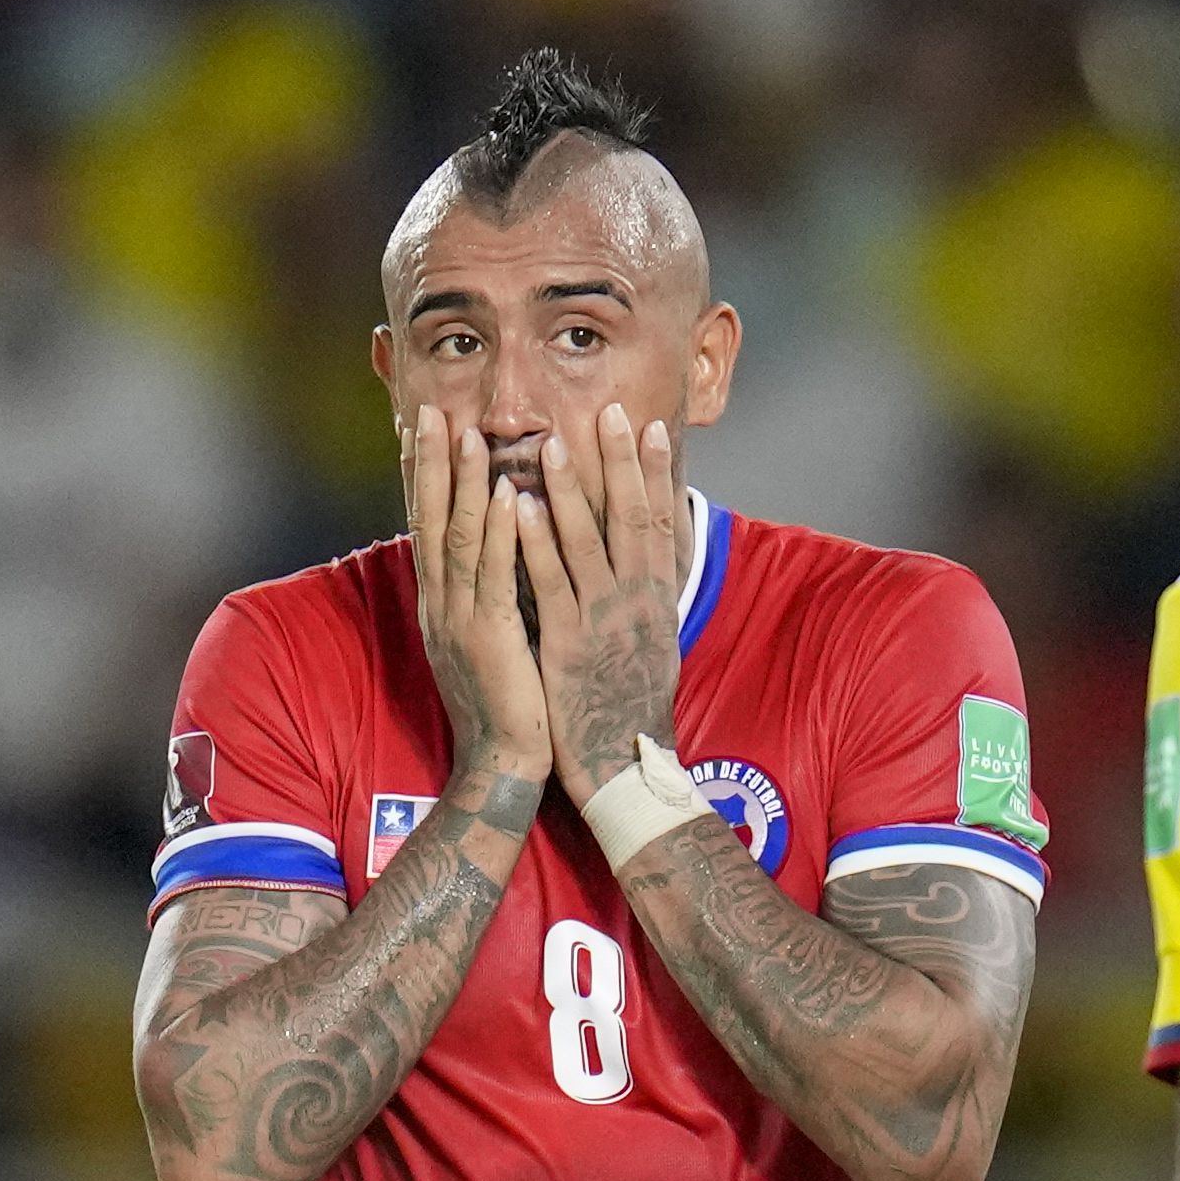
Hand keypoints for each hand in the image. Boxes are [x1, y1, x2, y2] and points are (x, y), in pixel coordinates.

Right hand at [404, 406, 548, 782]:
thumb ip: (480, 594)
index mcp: (440, 604)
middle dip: (431, 463)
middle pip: (431, 520)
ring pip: (460, 537)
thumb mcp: (484, 639)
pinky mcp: (493, 638)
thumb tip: (485, 553)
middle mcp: (442, 605)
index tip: (423, 429)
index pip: (427, 526)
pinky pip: (496, 575)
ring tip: (467, 432)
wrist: (503, 765)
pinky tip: (509, 493)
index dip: (424, 476)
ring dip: (464, 482)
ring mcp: (463, 620)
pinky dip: (502, 530)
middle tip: (429, 410)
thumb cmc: (505, 702)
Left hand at [517, 402, 680, 805]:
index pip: (659, 522)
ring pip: (588, 542)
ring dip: (571, 489)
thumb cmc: (629, 709)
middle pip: (631, 518)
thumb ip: (643, 600)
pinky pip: (549, 583)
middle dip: (621, 463)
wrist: (622, 768)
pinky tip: (520, 506)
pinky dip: (535, 541)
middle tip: (611, 412)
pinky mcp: (569, 643)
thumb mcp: (651, 645)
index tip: (651, 428)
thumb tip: (644, 563)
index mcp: (655, 599)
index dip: (655, 473)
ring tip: (554, 443)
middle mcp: (636, 601)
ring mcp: (603, 620)